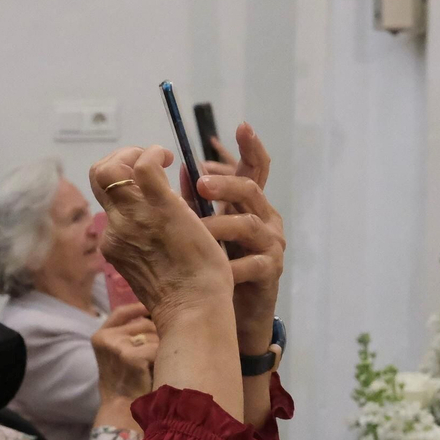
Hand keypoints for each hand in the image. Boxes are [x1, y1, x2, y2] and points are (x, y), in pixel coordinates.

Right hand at [89, 145, 233, 330]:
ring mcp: (132, 219)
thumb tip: (171, 218)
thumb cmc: (187, 299)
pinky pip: (143, 165)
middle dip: (120, 159)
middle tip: (149, 161)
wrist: (193, 311)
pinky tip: (171, 158)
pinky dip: (153, 153)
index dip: (122, 181)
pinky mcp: (159, 208)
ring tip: (161, 157)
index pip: (106, 201)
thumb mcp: (157, 268)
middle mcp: (115, 229)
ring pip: (108, 169)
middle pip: (97, 178)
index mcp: (115, 244)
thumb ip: (152, 244)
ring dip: (134, 153)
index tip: (147, 183)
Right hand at [92, 304, 158, 399]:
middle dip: (157, 336)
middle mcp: (105, 337)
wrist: (122, 409)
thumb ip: (128, 335)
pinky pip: (159, 348)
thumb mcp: (118, 354)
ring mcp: (117, 346)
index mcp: (100, 336)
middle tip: (159, 355)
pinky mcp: (131, 356)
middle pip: (144, 324)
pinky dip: (163, 359)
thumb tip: (154, 315)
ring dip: (162, 348)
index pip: (122, 312)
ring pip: (155, 335)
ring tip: (156, 366)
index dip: (139, 308)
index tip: (154, 310)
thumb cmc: (125, 383)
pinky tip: (157, 371)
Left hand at [193, 124, 283, 353]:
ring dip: (219, 225)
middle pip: (251, 188)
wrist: (224, 314)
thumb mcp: (199, 229)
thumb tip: (169, 169)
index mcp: (248, 205)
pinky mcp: (269, 273)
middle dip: (225, 183)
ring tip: (195, 232)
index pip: (254, 169)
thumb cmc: (211, 266)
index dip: (251, 147)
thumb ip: (190, 201)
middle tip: (199, 183)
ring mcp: (270, 246)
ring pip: (249, 224)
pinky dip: (230, 265)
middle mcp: (264, 219)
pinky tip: (214, 269)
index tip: (242, 125)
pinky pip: (252, 264)